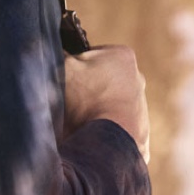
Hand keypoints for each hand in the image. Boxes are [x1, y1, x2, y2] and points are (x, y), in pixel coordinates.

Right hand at [64, 45, 149, 161]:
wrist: (105, 144)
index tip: (66, 80)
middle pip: (101, 81)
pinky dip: (102, 134)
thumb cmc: (85, 101)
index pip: (91, 55)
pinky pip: (115, 131)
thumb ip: (60, 53)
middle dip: (85, 90)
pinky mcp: (140, 136)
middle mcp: (138, 80)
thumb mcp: (64, 67)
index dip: (74, 67)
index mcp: (122, 56)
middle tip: (68, 102)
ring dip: (93, 112)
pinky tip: (90, 137)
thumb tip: (52, 50)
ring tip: (77, 123)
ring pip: (108, 106)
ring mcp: (142, 110)